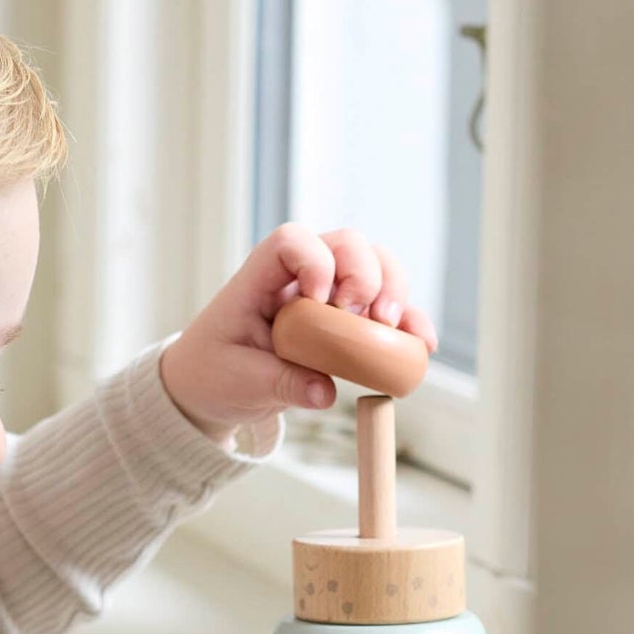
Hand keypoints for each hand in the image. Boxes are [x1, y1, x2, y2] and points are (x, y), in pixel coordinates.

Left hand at [158, 223, 439, 439]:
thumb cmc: (215, 372)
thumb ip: (281, 382)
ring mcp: (330, 295)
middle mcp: (301, 276)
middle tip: (363, 317)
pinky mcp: (348, 323)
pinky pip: (386, 312)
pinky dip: (407, 324)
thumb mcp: (238, 382)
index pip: (292, 241)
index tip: (317, 300)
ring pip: (376, 268)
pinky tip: (422, 345)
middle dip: (365, 275)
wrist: (211, 389)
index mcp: (261, 277)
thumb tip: (325, 391)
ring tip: (392, 330)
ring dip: (394, 293)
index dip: (314, 261)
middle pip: (347, 244)